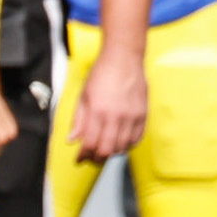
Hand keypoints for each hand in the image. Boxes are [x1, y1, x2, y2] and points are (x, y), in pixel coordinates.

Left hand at [71, 46, 148, 163]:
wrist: (124, 58)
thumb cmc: (102, 73)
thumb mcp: (83, 95)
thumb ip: (78, 120)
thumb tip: (72, 139)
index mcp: (98, 111)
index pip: (90, 143)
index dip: (84, 155)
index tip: (80, 158)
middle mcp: (116, 116)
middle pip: (107, 149)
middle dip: (97, 157)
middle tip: (92, 157)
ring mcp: (132, 116)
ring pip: (123, 147)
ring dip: (112, 152)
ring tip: (105, 148)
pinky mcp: (143, 115)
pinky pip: (137, 139)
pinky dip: (128, 145)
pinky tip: (120, 142)